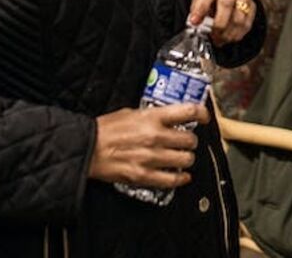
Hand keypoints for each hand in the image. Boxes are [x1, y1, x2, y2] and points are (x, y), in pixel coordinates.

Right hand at [89, 103, 209, 186]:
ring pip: (186, 159)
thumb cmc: (105, 129)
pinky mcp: (145, 175)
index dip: (201, 114)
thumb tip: (167, 117)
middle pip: (190, 140)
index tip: (204, 117)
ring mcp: (152, 157)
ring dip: (187, 159)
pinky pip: (172, 180)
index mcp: (152, 118)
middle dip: (191, 141)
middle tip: (186, 142)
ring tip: (182, 157)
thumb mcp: (131, 112)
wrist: (87, 148)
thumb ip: (152, 116)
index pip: (188, 112)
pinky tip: (182, 176)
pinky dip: (181, 179)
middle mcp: (156, 137)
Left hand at [189, 0, 255, 46]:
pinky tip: (228, 37)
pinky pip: (247, 24)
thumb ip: (197, 10)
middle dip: (218, 24)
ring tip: (219, 39)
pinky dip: (236, 35)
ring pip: (239, 18)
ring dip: (228, 33)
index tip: (194, 22)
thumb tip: (195, 24)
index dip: (200, 8)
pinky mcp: (252, 6)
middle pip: (227, 3)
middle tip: (212, 35)